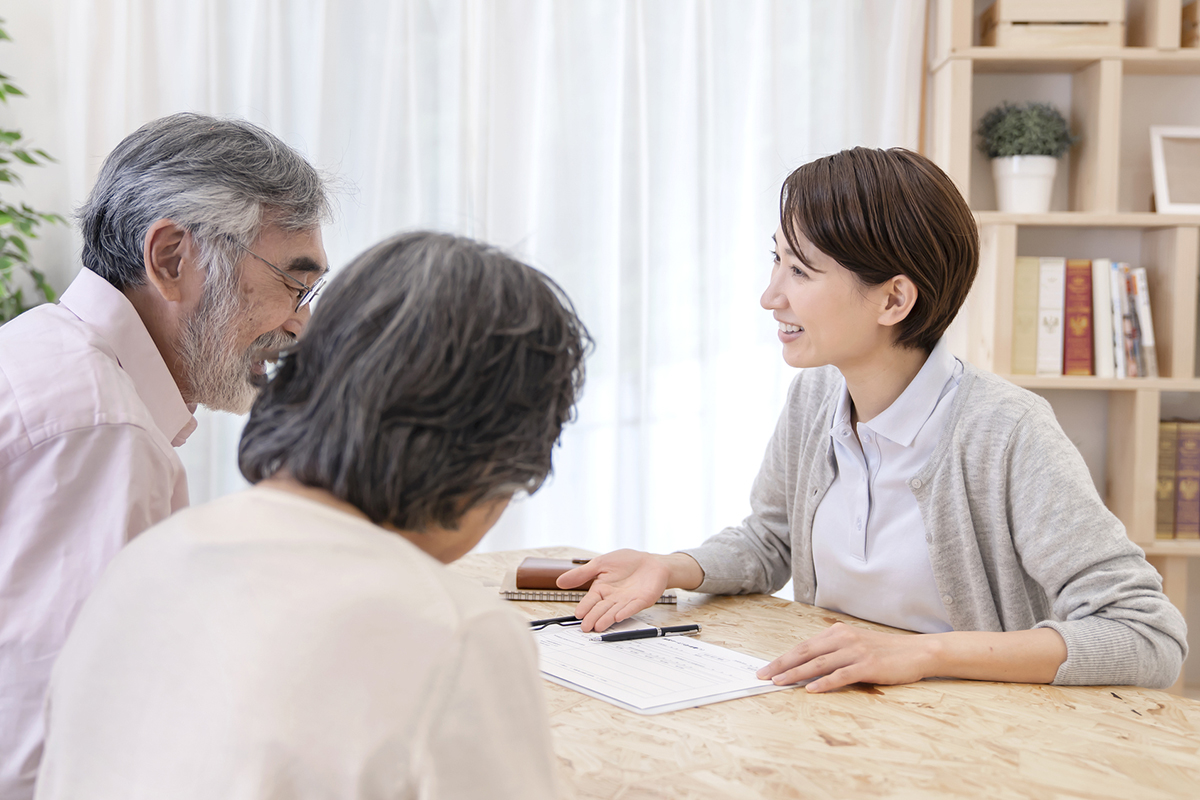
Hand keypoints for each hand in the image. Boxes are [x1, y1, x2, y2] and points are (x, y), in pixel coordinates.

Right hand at [557, 550, 698, 631]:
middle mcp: (613, 598)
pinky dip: (626, 612)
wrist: (651, 562)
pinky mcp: (641, 601)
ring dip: (606, 619)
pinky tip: (618, 616)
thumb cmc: (626, 562)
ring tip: (599, 626)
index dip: (584, 607)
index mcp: (602, 589)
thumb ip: (581, 574)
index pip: (590, 600)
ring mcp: (627, 601)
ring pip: (614, 611)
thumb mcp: (600, 564)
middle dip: (593, 618)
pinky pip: (632, 607)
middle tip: (586, 627)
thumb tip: (560, 582)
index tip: (578, 614)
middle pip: (601, 609)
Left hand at [756, 623, 934, 692]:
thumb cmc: (883, 651)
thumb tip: (806, 668)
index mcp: (836, 633)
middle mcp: (843, 638)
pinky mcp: (868, 665)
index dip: (782, 658)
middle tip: (763, 676)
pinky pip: (841, 675)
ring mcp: (855, 651)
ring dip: (796, 674)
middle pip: (805, 653)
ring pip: (819, 663)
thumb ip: (832, 652)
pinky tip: (811, 690)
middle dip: (781, 665)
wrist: (916, 651)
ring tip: (779, 682)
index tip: (765, 669)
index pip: (803, 646)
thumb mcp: (854, 645)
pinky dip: (825, 683)